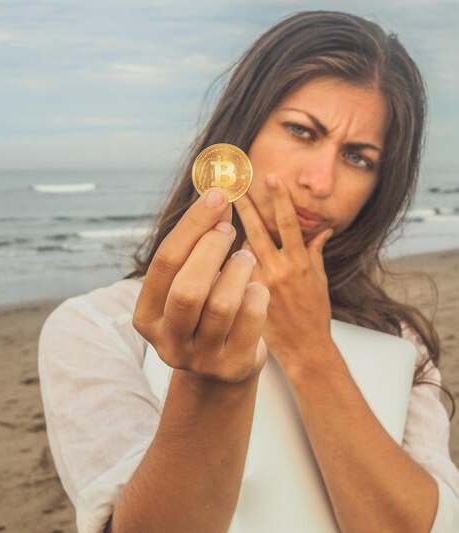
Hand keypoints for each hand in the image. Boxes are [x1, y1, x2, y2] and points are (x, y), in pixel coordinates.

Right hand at [132, 188, 269, 382]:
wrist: (222, 366)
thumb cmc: (204, 312)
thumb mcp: (192, 282)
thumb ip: (197, 245)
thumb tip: (217, 195)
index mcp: (146, 317)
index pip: (165, 263)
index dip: (192, 226)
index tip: (216, 196)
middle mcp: (168, 342)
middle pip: (188, 288)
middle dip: (212, 249)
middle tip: (229, 228)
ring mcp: (201, 359)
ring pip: (222, 303)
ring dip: (240, 269)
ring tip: (245, 258)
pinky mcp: (233, 366)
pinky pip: (252, 316)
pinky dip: (258, 291)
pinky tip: (255, 288)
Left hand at [233, 174, 333, 369]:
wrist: (303, 348)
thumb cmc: (314, 314)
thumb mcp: (320, 281)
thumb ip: (316, 253)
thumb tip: (323, 230)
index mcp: (299, 263)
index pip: (289, 223)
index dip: (279, 198)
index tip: (270, 178)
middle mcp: (278, 271)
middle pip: (258, 231)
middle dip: (245, 207)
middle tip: (232, 185)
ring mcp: (259, 284)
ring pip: (241, 250)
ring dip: (232, 232)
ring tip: (219, 212)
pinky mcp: (246, 297)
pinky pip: (233, 271)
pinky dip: (228, 259)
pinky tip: (216, 249)